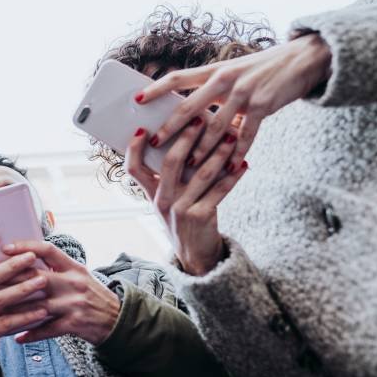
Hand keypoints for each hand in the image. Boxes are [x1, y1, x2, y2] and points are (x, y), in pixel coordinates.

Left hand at [0, 240, 120, 345]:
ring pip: (37, 305)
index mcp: (73, 267)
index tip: (5, 248)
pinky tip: (16, 337)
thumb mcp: (79, 275)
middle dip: (10, 280)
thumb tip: (26, 257)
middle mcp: (73, 282)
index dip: (25, 247)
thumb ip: (57, 267)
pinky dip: (30, 333)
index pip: (47, 250)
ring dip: (14, 310)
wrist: (118, 320)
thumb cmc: (92, 296)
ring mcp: (74, 303)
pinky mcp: (75, 324)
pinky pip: (47, 329)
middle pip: (36, 277)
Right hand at [124, 117, 247, 275]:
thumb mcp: (168, 201)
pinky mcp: (201, 217)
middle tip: (199, 119)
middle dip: (185, 137)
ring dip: (218, 152)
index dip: (134, 148)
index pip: (133, 168)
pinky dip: (233, 176)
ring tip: (230, 137)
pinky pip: (220, 190)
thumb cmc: (183, 220)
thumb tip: (184, 142)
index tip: (143, 128)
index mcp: (151, 194)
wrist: (195, 256)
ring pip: (200, 173)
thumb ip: (170, 177)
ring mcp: (181, 209)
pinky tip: (243, 164)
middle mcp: (162, 200)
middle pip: (170, 162)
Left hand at [136, 33, 331, 167]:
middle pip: (190, 106)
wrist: (303, 59)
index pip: (178, 77)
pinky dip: (237, 152)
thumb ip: (213, 89)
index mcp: (214, 70)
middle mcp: (225, 79)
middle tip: (155, 142)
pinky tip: (230, 167)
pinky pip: (246, 134)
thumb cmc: (263, 69)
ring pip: (216, 126)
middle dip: (171, 127)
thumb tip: (189, 111)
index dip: (156, 88)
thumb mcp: (234, 72)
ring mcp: (244, 93)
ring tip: (188, 165)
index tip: (136, 99)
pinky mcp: (263, 106)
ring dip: (201, 148)